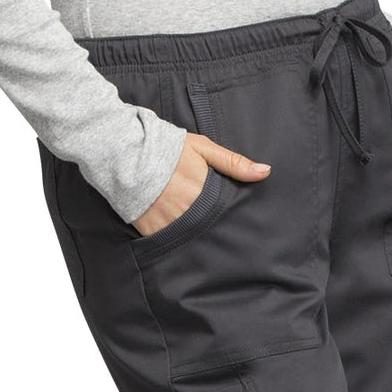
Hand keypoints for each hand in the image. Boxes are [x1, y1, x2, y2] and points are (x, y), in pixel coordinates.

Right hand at [133, 134, 270, 235]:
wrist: (126, 154)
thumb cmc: (168, 148)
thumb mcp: (203, 148)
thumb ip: (234, 163)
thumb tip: (265, 172)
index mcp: (206, 193)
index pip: (228, 214)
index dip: (233, 220)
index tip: (241, 226)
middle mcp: (191, 211)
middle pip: (212, 230)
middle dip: (217, 232)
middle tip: (229, 243)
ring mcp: (171, 223)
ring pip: (193, 239)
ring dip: (198, 238)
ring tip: (201, 236)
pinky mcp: (153, 232)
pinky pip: (170, 243)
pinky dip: (176, 241)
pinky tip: (181, 238)